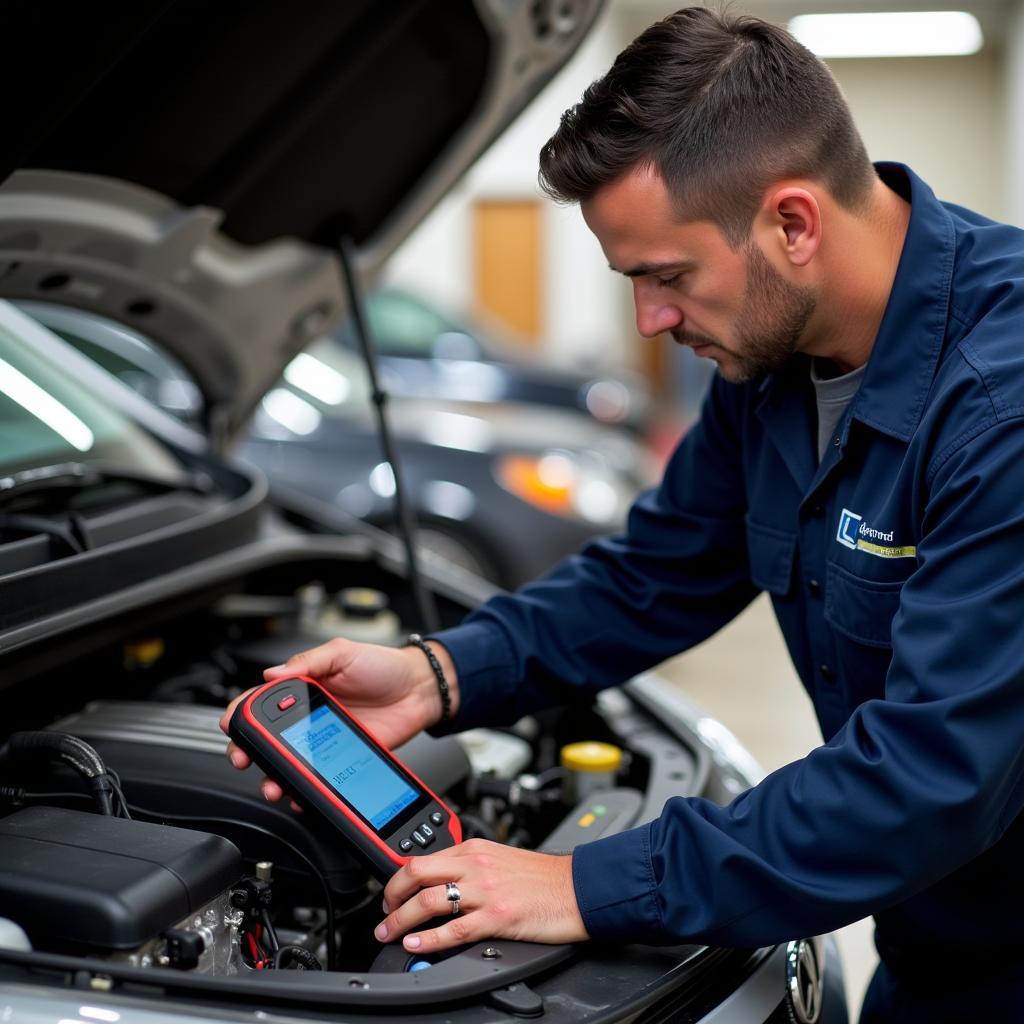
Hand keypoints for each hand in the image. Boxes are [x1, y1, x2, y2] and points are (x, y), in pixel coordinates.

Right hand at [219, 636, 457, 801]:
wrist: (419, 690)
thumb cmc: (384, 666)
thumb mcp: (344, 653)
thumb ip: (309, 662)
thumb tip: (273, 673)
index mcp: (304, 686)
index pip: (263, 701)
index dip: (242, 713)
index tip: (232, 725)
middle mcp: (308, 715)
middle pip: (266, 738)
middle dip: (248, 751)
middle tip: (244, 759)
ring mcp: (323, 739)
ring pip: (287, 762)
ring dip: (273, 776)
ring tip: (272, 783)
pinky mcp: (341, 758)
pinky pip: (316, 777)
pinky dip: (303, 788)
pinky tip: (300, 792)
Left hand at [373, 839, 588, 952]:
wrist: (578, 888)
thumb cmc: (545, 877)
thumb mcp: (501, 859)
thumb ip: (471, 866)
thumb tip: (443, 882)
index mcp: (475, 849)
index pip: (423, 859)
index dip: (399, 880)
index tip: (392, 895)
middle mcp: (476, 865)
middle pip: (417, 874)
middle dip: (392, 897)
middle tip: (384, 915)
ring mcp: (486, 891)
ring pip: (429, 900)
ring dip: (401, 920)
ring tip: (390, 933)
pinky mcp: (497, 917)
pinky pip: (454, 929)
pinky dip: (428, 939)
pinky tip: (415, 944)